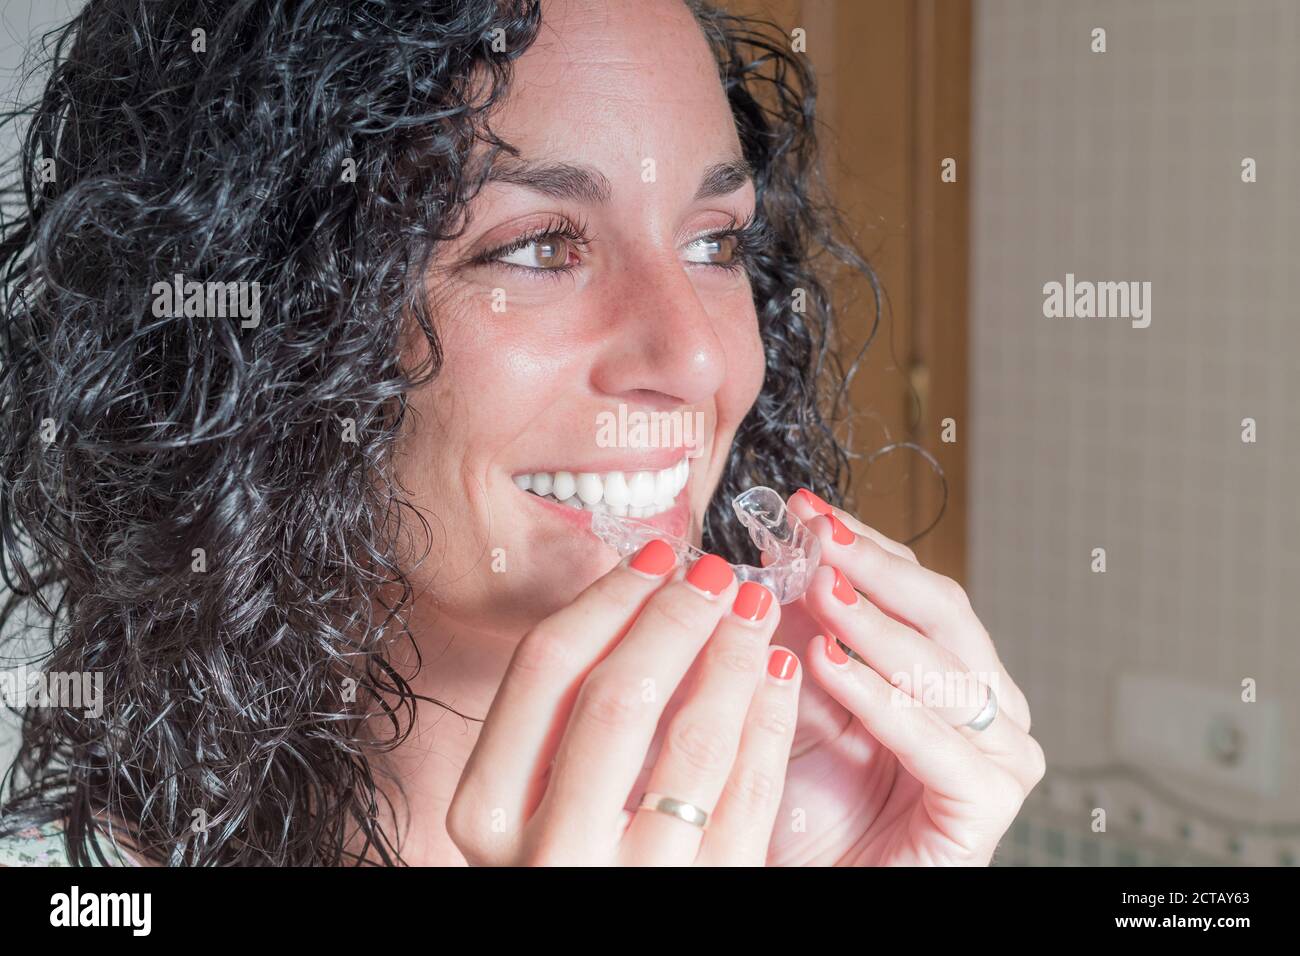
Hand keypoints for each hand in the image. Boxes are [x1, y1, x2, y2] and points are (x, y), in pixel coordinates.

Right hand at [446, 540, 799, 864]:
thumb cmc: (561, 866)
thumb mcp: (524, 805)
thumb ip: (555, 724)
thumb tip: (634, 596)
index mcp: (486, 814)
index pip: (545, 671)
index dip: (608, 599)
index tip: (654, 555)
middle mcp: (549, 853)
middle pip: (617, 695)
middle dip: (674, 616)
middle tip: (714, 571)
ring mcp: (632, 883)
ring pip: (694, 741)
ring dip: (733, 656)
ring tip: (755, 609)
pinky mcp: (712, 897)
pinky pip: (751, 794)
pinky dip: (771, 719)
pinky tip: (780, 672)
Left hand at [767, 489, 1044, 865]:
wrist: (801, 886)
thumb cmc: (797, 807)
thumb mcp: (789, 696)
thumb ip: (793, 628)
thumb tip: (773, 546)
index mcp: (943, 671)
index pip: (914, 586)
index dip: (862, 543)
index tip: (804, 507)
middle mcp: (981, 704)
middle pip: (944, 611)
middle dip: (875, 569)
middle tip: (815, 535)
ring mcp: (995, 754)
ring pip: (948, 666)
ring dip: (877, 623)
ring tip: (818, 588)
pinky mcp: (984, 805)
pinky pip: (939, 741)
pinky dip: (882, 698)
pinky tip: (827, 663)